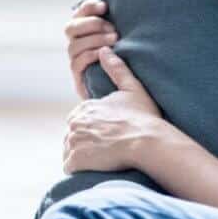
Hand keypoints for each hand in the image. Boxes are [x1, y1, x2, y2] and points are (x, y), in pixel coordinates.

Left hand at [62, 46, 165, 174]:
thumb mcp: (133, 88)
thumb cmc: (144, 117)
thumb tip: (105, 50)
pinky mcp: (76, 160)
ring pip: (70, 151)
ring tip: (100, 159)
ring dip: (81, 156)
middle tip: (104, 149)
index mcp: (86, 107)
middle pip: (73, 135)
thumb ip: (117, 69)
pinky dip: (79, 168)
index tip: (106, 135)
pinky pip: (70, 167)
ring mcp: (74, 141)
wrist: (147, 142)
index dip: (92, 128)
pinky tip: (94, 167)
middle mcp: (75, 122)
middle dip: (84, 142)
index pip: (79, 119)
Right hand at [64, 0, 116, 99]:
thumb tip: (125, 2)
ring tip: (115, 40)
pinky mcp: (79, 78)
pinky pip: (77, 63)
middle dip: (92, 25)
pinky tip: (105, 54)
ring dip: (94, 40)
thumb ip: (119, 23)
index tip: (105, 6)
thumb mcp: (125, 38)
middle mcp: (77, 45)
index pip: (79, 13)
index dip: (88, 7)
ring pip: (74, 45)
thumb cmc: (129, 60)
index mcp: (85, 31)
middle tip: (113, 29)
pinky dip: (91, 55)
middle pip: (70, 28)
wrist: (126, 93)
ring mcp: (76, 62)